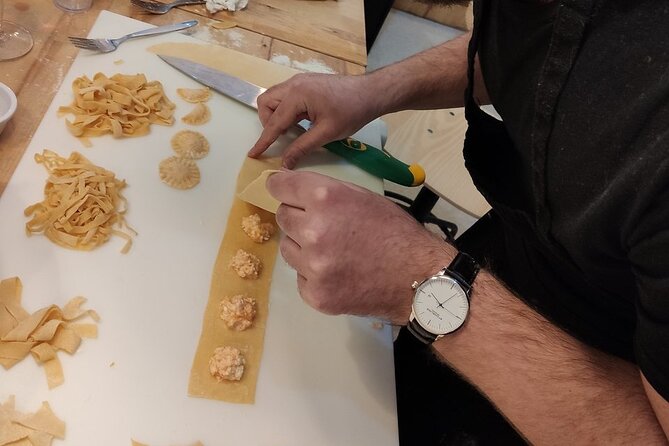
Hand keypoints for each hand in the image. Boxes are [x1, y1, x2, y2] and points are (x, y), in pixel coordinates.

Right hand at [248, 73, 382, 168]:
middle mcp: (293, 84)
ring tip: (293, 130)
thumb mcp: (326, 134)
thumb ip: (302, 148)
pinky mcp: (306, 82)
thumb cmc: (351, 112)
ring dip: (276, 115)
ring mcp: (299, 80)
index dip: (263, 141)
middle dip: (268, 122)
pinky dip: (286, 109)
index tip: (253, 154)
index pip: (274, 123)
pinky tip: (301, 121)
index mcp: (297, 96)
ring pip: (274, 97)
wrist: (370, 92)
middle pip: (266, 103)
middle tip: (284, 137)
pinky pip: (285, 95)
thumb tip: (285, 164)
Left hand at [267, 170, 455, 323]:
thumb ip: (326, 194)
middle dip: (297, 218)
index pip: (279, 187)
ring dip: (303, 247)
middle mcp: (313, 229)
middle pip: (282, 217)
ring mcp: (312, 265)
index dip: (281, 188)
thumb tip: (294, 193)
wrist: (418, 279)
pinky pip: (300, 277)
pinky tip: (338, 274)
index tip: (283, 192)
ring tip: (333, 252)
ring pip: (287, 249)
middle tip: (322, 226)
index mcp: (325, 198)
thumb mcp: (363, 198)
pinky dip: (313, 275)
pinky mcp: (315, 294)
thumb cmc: (395, 232)